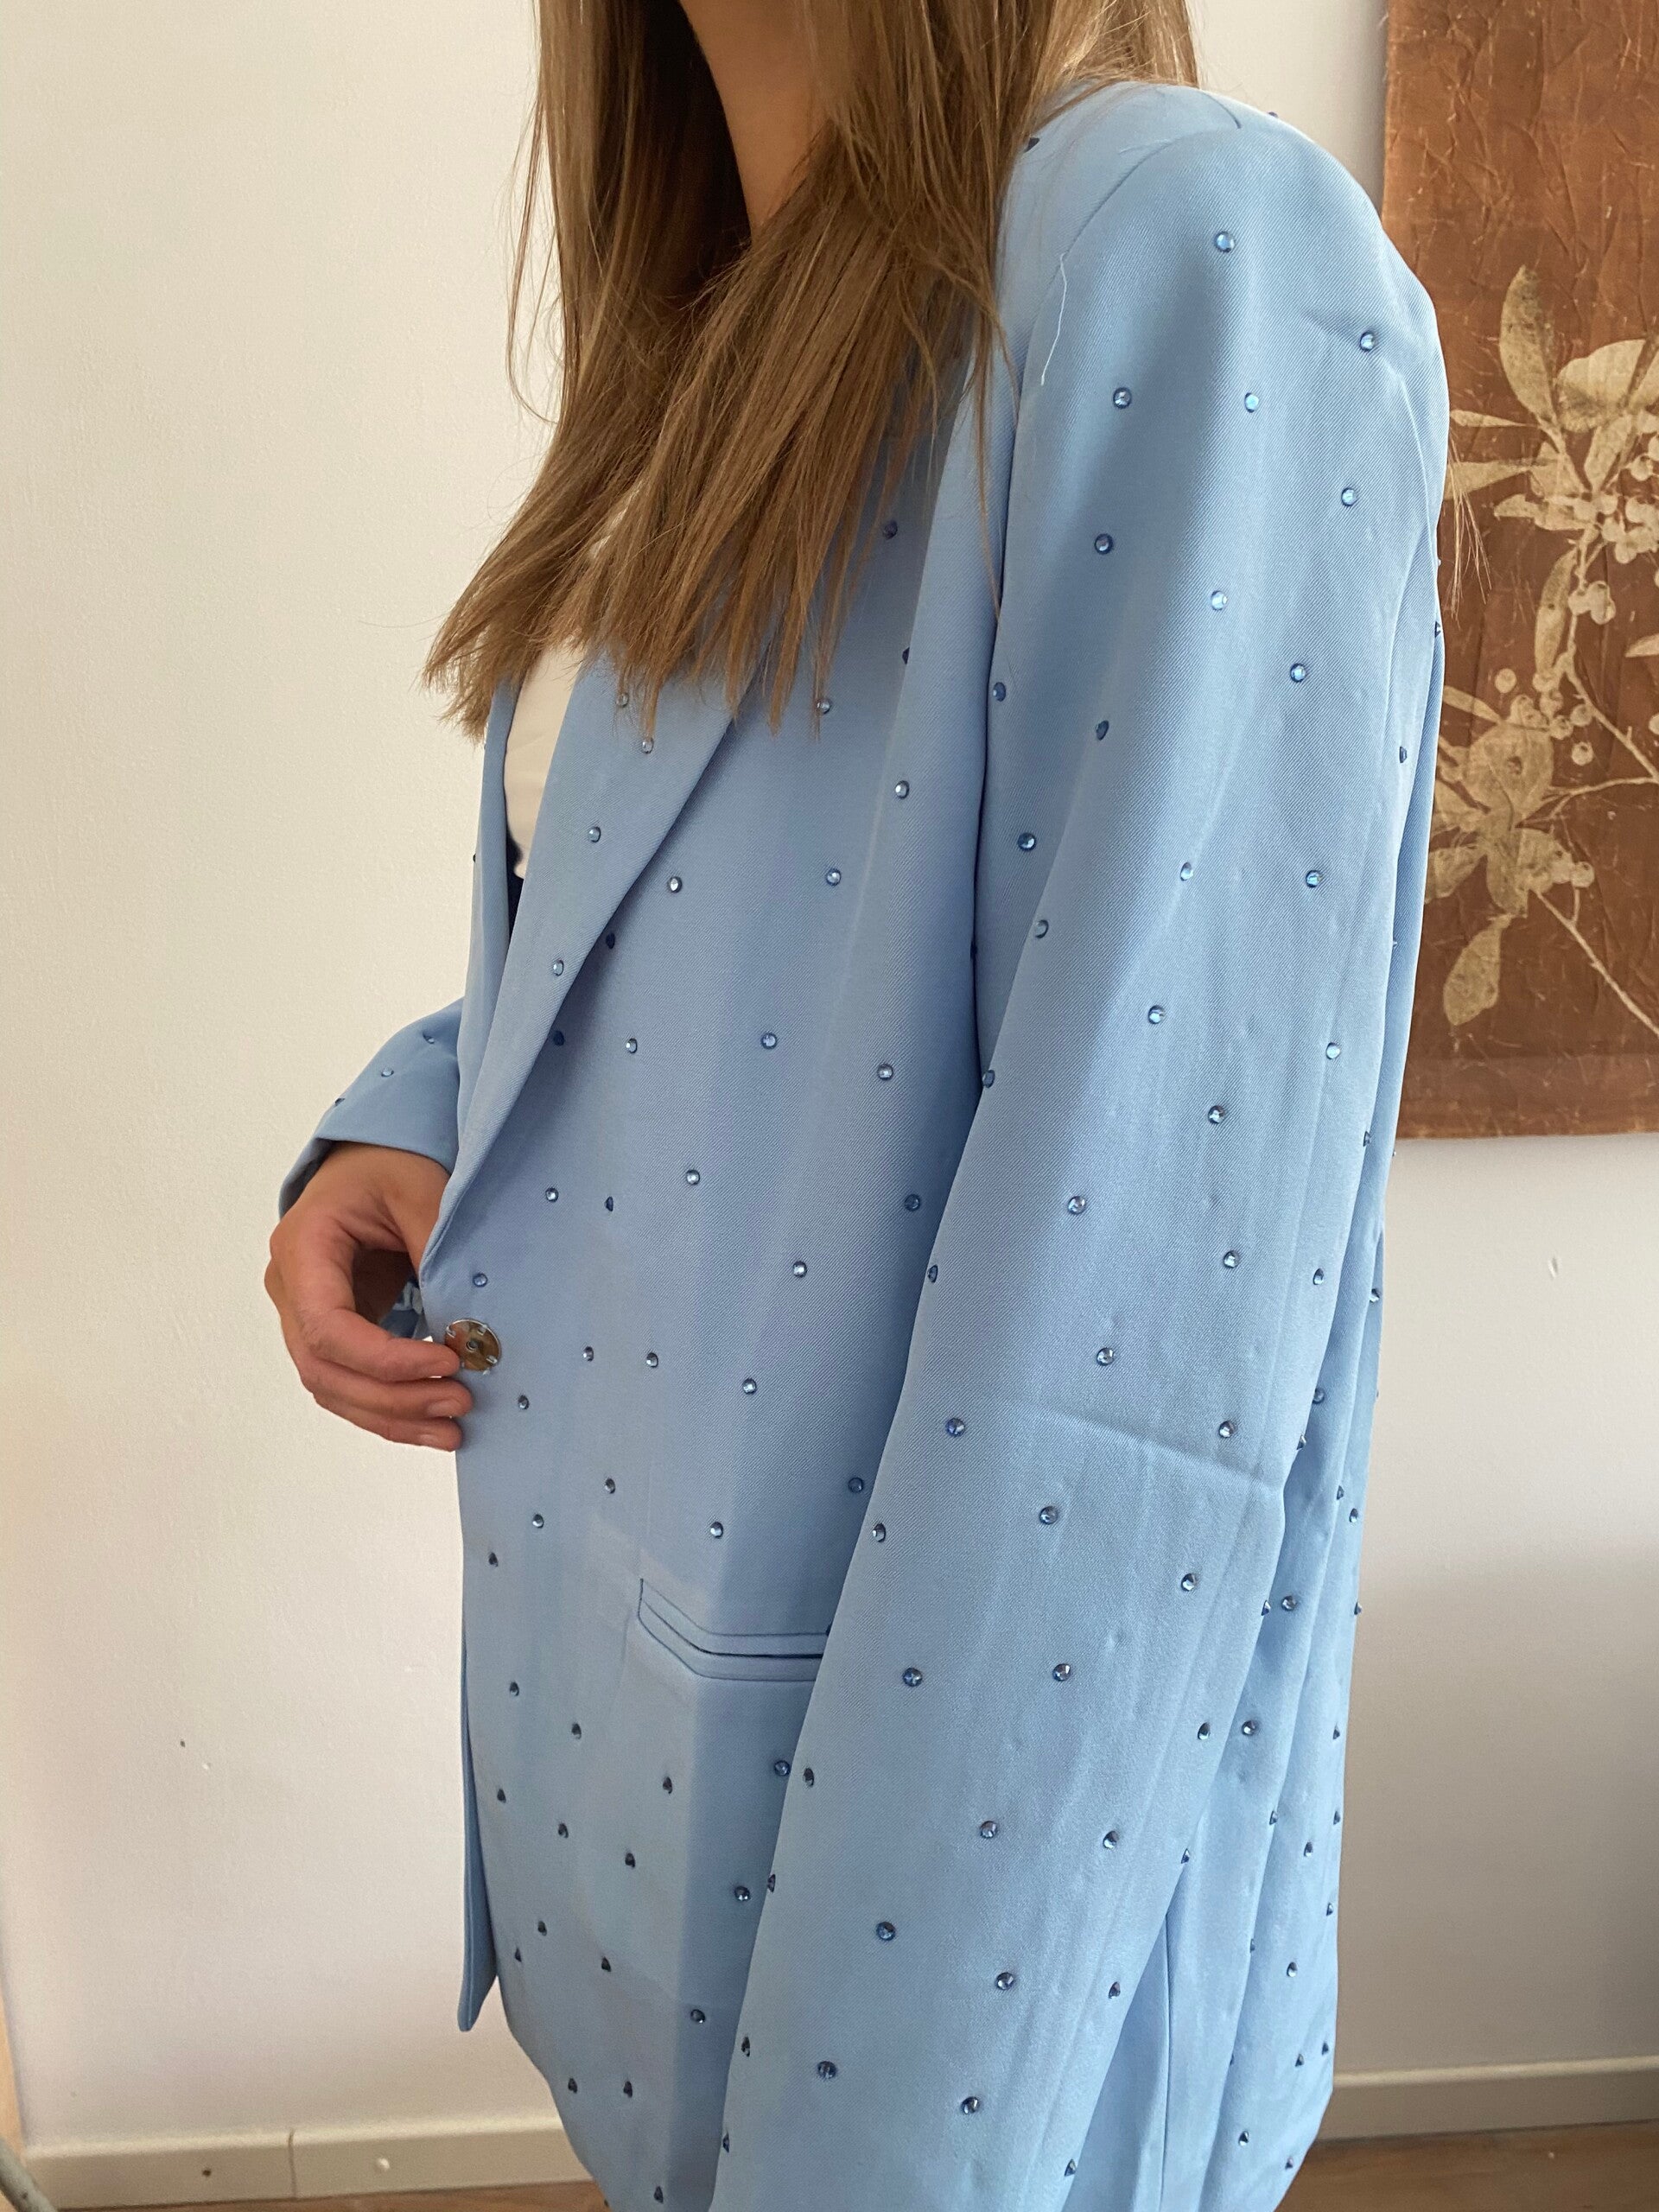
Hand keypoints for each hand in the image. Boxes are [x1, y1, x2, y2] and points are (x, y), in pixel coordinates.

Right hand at [266, 1142, 470, 1449]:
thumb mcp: (421, 1190)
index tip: (449, 1362)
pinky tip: (433, 1423)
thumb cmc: (392, 1162)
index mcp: (302, 1247)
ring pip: (333, 1388)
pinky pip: (350, 1382)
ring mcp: (305, 1313)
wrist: (375, 1157)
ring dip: (392, 1416)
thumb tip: (465, 1329)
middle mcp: (291, 1287)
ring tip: (454, 1429)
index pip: (327, 1328)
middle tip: (460, 1404)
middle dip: (394, 1398)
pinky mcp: (332, 1330)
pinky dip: (390, 1407)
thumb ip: (438, 1252)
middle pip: (324, 1369)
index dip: (385, 1360)